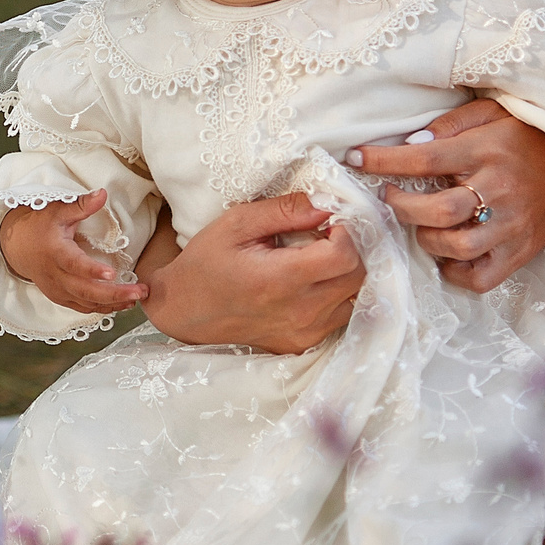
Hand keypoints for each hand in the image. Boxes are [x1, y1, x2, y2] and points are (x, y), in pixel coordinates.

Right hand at [0, 191, 147, 314]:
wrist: (17, 247)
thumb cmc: (40, 226)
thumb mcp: (58, 211)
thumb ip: (81, 205)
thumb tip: (103, 193)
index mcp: (55, 251)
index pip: (74, 264)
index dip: (92, 270)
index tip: (112, 273)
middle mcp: (55, 275)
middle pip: (85, 290)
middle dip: (115, 294)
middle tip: (140, 291)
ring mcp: (57, 290)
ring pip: (86, 303)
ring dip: (113, 303)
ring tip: (138, 297)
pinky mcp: (60, 298)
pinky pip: (83, 307)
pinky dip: (103, 308)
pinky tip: (122, 303)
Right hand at [141, 194, 366, 354]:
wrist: (186, 310)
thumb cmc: (207, 262)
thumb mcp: (237, 224)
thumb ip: (285, 211)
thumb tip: (326, 202)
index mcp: (281, 279)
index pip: (345, 256)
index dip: (347, 232)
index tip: (331, 220)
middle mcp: (299, 312)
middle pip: (358, 277)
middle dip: (352, 248)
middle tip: (328, 234)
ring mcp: (304, 332)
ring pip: (356, 298)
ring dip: (347, 273)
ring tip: (319, 257)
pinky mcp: (302, 342)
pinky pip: (340, 315)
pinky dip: (337, 294)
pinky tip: (312, 280)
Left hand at [343, 99, 544, 292]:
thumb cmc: (526, 140)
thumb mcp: (494, 113)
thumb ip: (451, 124)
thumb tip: (409, 144)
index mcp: (488, 151)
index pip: (426, 159)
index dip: (384, 161)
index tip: (354, 158)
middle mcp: (499, 190)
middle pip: (438, 211)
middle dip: (402, 206)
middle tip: (391, 197)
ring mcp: (511, 227)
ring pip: (456, 246)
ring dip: (426, 239)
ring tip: (420, 224)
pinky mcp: (519, 254)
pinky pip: (480, 277)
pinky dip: (455, 272)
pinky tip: (445, 255)